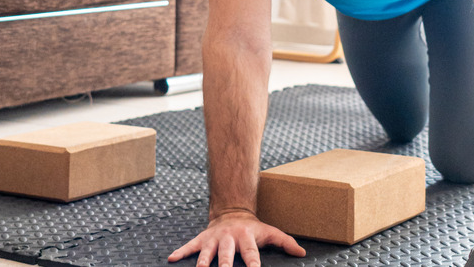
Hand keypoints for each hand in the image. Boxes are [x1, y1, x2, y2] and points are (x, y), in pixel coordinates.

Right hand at [168, 210, 305, 265]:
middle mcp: (229, 239)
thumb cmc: (253, 228)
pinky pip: (190, 246)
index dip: (253, 265)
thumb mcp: (270, 232)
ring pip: (207, 254)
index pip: (251, 255)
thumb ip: (286, 242)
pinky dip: (180, 252)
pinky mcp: (202, 239)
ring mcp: (214, 239)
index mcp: (246, 239)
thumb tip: (302, 253)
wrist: (232, 211)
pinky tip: (171, 258)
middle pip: (226, 256)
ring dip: (203, 263)